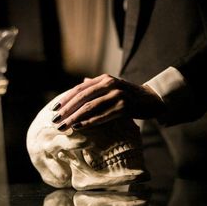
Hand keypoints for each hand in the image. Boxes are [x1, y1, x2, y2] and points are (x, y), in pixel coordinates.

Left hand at [51, 74, 165, 130]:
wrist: (152, 100)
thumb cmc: (130, 95)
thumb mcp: (114, 86)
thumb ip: (97, 84)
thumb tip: (82, 82)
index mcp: (105, 79)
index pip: (80, 89)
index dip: (66, 99)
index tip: (55, 109)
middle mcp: (110, 84)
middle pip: (82, 97)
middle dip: (66, 110)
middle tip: (55, 120)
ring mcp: (117, 95)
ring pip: (89, 107)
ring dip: (74, 118)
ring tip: (63, 126)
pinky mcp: (123, 107)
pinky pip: (101, 116)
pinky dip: (88, 122)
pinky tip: (78, 127)